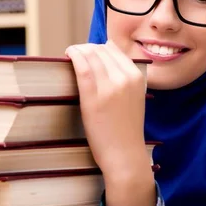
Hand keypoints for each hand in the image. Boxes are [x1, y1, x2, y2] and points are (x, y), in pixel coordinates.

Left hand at [66, 41, 155, 205]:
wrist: (125, 156)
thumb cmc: (125, 132)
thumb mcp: (133, 100)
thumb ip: (123, 80)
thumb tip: (104, 59)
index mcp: (137, 77)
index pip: (114, 50)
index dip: (98, 48)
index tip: (88, 53)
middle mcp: (125, 77)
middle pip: (101, 50)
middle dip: (86, 49)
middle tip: (76, 56)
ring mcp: (110, 86)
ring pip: (90, 55)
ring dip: (78, 50)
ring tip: (70, 55)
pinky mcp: (94, 96)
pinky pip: (82, 66)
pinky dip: (73, 56)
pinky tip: (67, 56)